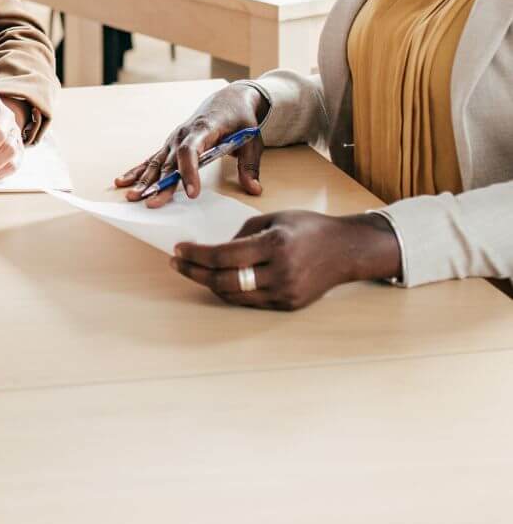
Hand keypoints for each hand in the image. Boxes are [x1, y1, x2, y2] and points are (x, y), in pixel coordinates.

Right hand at [114, 82, 266, 206]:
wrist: (228, 99)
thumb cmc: (241, 119)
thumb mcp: (252, 140)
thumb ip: (250, 166)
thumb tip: (255, 189)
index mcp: (204, 128)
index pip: (191, 151)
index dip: (189, 172)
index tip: (191, 193)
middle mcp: (184, 133)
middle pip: (170, 162)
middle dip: (160, 184)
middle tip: (151, 203)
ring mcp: (174, 139)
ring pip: (157, 162)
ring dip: (144, 180)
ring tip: (132, 196)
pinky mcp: (170, 144)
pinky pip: (152, 159)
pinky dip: (138, 170)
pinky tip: (124, 181)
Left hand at [170, 209, 400, 310]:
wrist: (346, 250)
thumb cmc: (309, 228)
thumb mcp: (274, 218)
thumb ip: (242, 234)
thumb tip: (215, 249)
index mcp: (275, 245)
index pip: (224, 256)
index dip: (196, 255)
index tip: (178, 250)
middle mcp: (280, 273)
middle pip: (224, 281)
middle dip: (195, 272)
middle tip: (177, 263)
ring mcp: (285, 293)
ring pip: (234, 296)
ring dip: (209, 284)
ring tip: (193, 270)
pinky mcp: (288, 305)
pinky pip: (250, 302)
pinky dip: (231, 291)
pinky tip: (218, 280)